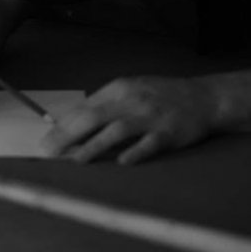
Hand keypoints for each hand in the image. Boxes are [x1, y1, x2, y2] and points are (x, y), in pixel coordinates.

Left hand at [40, 75, 220, 164]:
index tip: (45, 139)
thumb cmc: (160, 96)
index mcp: (118, 89)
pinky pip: (149, 143)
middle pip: (93, 117)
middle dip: (68, 135)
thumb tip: (71, 121)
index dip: (63, 125)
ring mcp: (151, 117)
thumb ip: (103, 105)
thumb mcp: (129, 91)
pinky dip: (135, 152)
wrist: (204, 98)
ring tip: (75, 160)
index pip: (84, 108)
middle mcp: (131, 101)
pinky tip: (121, 162)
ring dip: (94, 145)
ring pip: (117, 130)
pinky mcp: (169, 133)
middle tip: (49, 151)